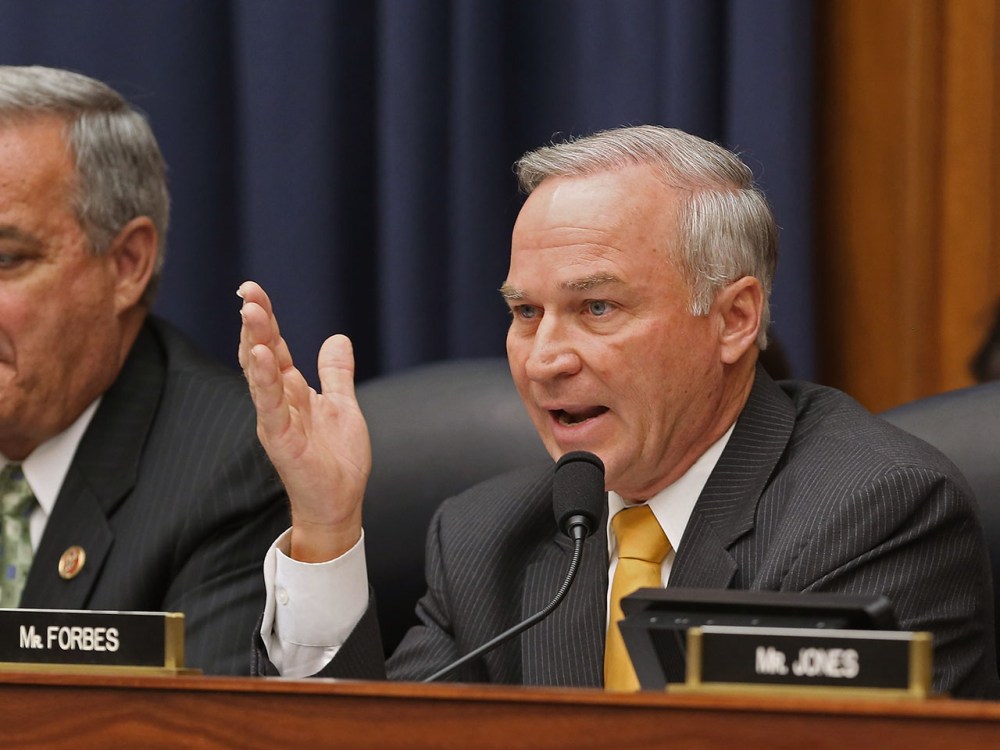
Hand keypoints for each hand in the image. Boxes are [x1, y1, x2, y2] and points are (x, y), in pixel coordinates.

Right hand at [238, 281, 370, 561]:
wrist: (340, 503)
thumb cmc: (336, 459)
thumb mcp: (341, 405)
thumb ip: (336, 373)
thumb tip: (337, 338)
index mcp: (292, 390)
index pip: (274, 346)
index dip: (266, 319)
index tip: (253, 290)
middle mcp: (278, 401)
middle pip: (262, 353)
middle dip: (256, 322)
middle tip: (247, 291)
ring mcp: (276, 419)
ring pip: (261, 375)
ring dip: (255, 342)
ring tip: (251, 312)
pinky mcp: (281, 439)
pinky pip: (270, 405)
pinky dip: (264, 379)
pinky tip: (262, 355)